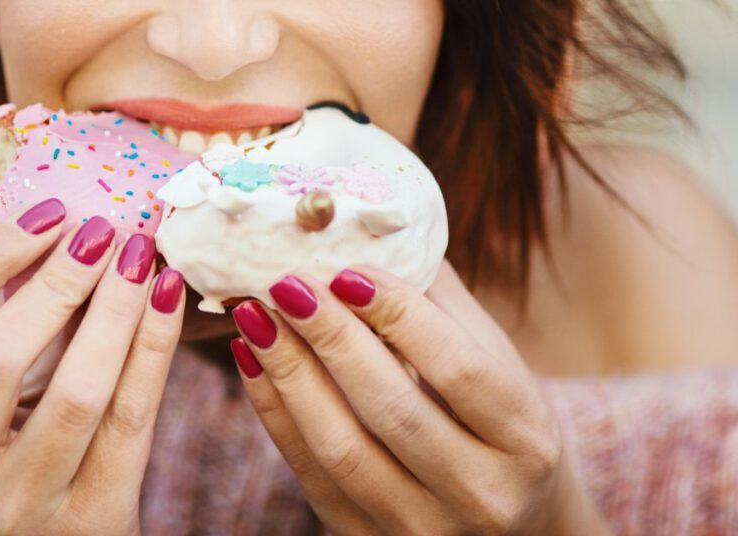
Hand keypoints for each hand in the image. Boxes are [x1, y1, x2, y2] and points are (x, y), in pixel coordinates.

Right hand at [0, 199, 185, 534]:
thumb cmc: (12, 462)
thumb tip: (57, 230)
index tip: (49, 213)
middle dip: (58, 280)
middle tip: (104, 230)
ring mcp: (14, 507)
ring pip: (76, 390)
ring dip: (116, 308)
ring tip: (141, 257)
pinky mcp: (86, 522)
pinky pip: (131, 418)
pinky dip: (155, 347)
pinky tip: (168, 297)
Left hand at [229, 262, 609, 534]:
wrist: (515, 527)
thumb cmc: (501, 426)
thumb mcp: (500, 365)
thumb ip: (444, 306)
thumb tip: (379, 231)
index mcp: (525, 438)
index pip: (457, 369)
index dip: (398, 315)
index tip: (346, 268)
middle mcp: (484, 494)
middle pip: (393, 409)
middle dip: (331, 338)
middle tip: (284, 283)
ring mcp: (425, 528)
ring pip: (343, 449)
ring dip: (291, 375)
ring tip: (256, 316)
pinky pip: (312, 477)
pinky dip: (276, 416)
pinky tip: (254, 363)